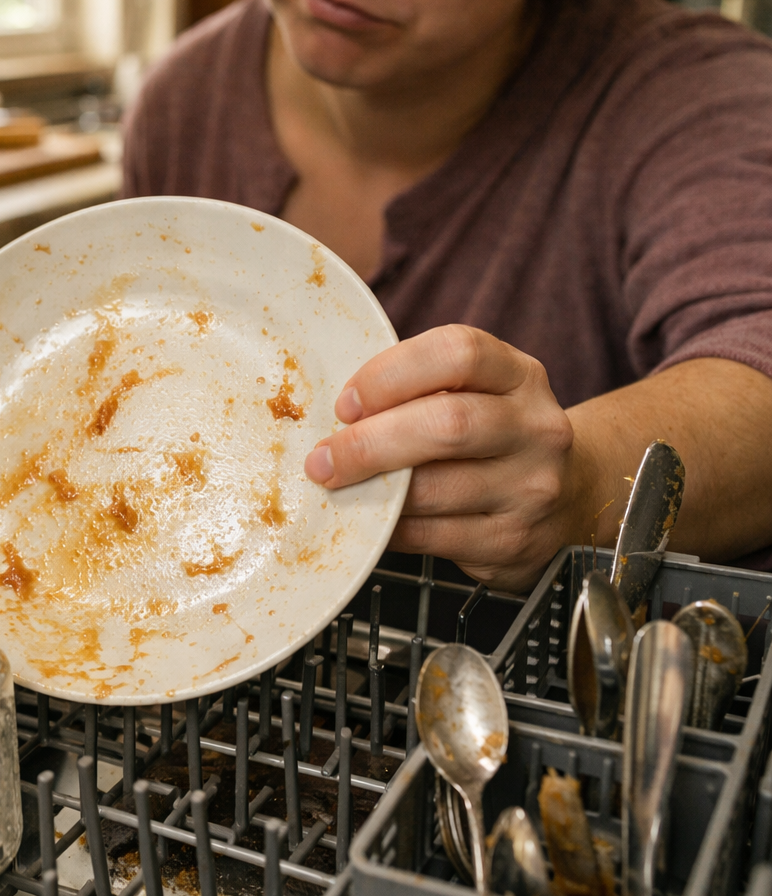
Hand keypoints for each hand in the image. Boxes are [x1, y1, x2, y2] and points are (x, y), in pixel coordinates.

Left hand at [302, 325, 587, 590]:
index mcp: (519, 376)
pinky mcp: (513, 541)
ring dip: (371, 491)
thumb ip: (418, 391)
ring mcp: (531, 488)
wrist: (573, 494)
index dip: (390, 374)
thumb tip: (335, 413)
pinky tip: (371, 519)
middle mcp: (535, 428)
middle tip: (321, 458)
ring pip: (433, 489)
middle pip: (447, 424)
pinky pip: (430, 537)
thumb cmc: (495, 436)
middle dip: (368, 443)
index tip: (346, 402)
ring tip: (338, 487)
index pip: (458, 353)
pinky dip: (388, 530)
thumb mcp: (477, 393)